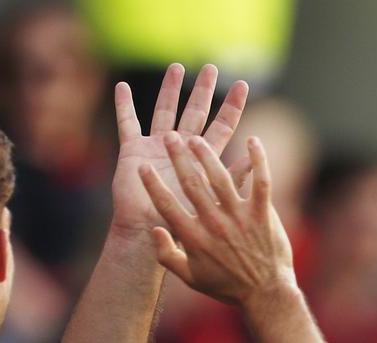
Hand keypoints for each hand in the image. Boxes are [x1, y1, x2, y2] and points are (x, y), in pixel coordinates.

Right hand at [110, 64, 249, 239]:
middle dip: (203, 91)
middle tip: (211, 68)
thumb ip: (232, 181)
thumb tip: (254, 161)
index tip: (243, 85)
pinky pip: (127, 125)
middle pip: (194, 114)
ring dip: (170, 90)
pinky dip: (124, 106)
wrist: (148, 241)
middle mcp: (180, 152)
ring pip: (163, 112)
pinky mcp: (132, 153)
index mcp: (201, 164)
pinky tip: (122, 86)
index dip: (231, 108)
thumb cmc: (183, 230)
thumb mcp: (214, 207)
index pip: (221, 130)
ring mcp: (155, 149)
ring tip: (177, 68)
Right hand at [140, 134, 291, 305]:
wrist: (265, 293)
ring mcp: (239, 216)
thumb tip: (153, 230)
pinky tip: (253, 140)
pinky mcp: (262, 213)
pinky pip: (261, 180)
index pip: (167, 206)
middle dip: (178, 159)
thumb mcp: (190, 277)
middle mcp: (215, 224)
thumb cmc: (226, 286)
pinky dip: (258, 159)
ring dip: (207, 155)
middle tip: (169, 139)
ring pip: (220, 178)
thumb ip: (167, 255)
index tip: (143, 167)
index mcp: (194, 238)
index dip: (152, 185)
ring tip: (195, 139)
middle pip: (191, 184)